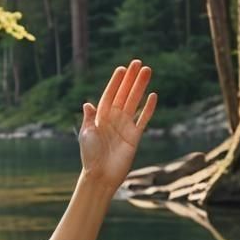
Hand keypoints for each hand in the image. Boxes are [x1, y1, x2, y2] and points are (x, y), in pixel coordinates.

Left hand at [79, 59, 156, 190]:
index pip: (110, 94)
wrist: (101, 175)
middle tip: (138, 63)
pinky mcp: (134, 136)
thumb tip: (88, 104)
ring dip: (141, 87)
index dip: (116, 82)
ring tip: (148, 72)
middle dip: (131, 79)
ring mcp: (125, 126)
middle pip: (124, 94)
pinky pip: (143, 119)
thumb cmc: (89, 156)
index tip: (122, 69)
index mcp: (100, 116)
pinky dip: (148, 108)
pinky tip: (153, 95)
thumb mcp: (86, 135)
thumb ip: (89, 119)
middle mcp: (113, 118)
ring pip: (134, 102)